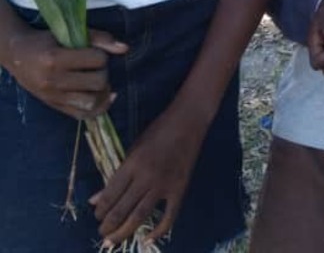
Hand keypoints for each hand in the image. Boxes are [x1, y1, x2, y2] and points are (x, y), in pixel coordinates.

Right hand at [4, 27, 126, 118]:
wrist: (18, 57)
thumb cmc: (46, 41)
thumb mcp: (69, 34)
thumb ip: (98, 38)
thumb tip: (125, 48)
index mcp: (55, 59)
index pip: (96, 60)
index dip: (102, 54)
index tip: (95, 52)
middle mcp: (53, 81)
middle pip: (98, 82)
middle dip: (104, 72)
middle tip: (97, 67)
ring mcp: (53, 97)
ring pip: (92, 102)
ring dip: (103, 92)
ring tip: (100, 82)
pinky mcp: (54, 106)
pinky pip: (82, 115)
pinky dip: (99, 108)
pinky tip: (106, 97)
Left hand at [91, 100, 206, 245]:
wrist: (189, 120)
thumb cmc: (159, 130)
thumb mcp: (134, 149)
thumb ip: (117, 175)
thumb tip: (96, 200)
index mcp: (132, 163)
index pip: (110, 195)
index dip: (100, 210)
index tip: (97, 216)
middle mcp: (146, 176)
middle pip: (122, 209)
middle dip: (108, 226)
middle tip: (103, 235)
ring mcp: (164, 184)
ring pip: (140, 216)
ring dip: (124, 231)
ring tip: (113, 241)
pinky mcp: (180, 188)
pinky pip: (169, 216)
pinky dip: (158, 231)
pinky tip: (147, 239)